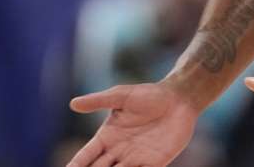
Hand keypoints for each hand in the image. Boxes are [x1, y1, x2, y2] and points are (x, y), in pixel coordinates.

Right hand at [65, 83, 199, 166]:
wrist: (180, 99)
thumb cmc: (150, 95)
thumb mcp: (122, 96)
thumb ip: (99, 101)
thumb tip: (73, 103)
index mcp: (106, 137)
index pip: (85, 156)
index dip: (75, 165)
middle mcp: (118, 151)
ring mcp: (135, 159)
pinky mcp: (154, 163)